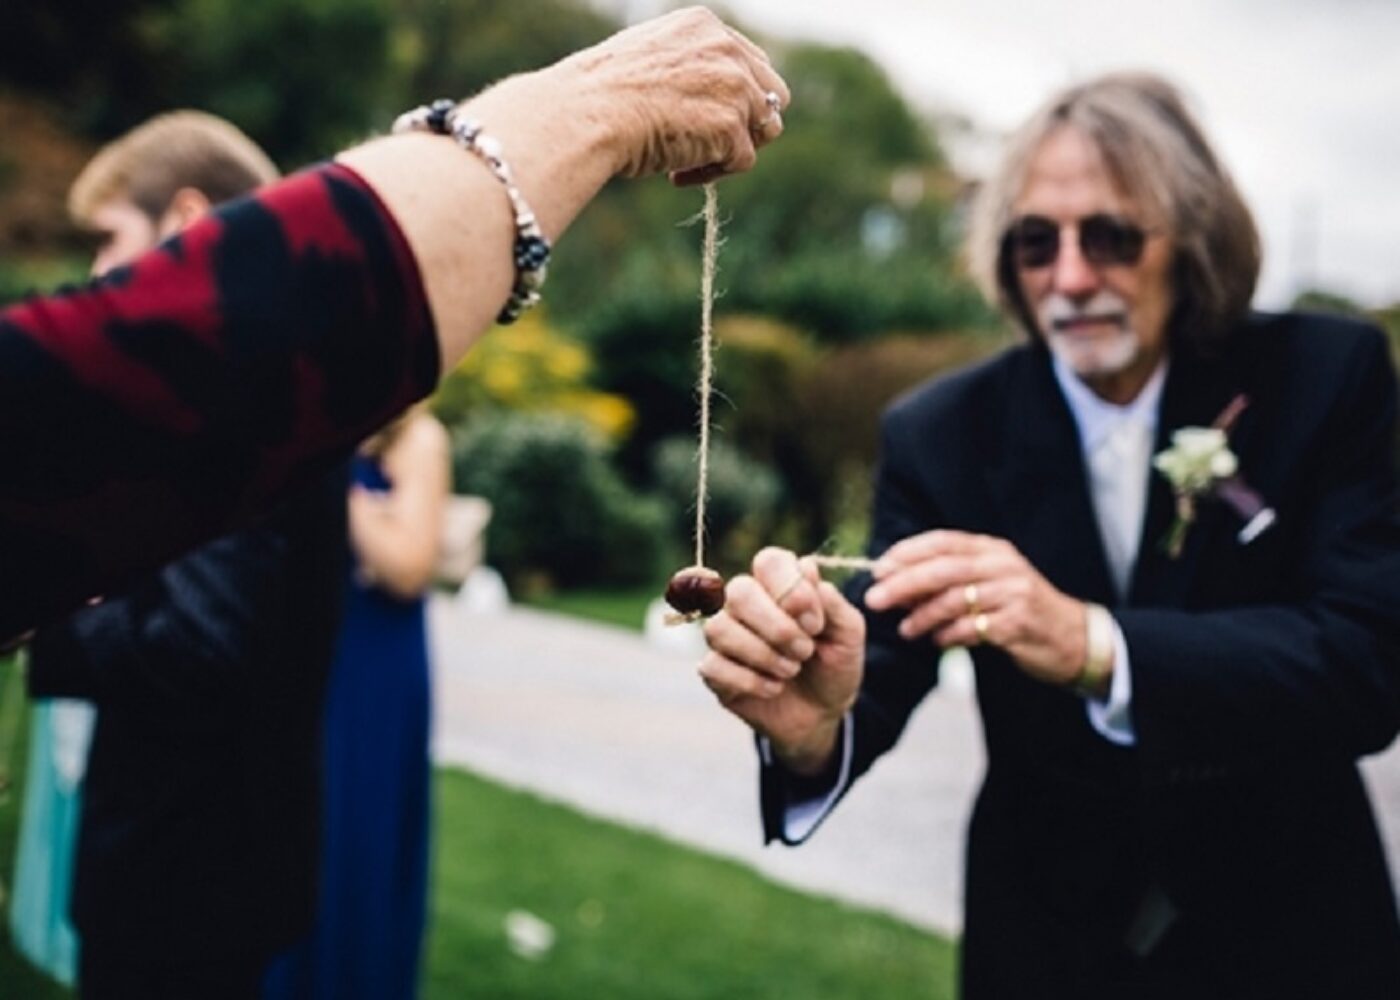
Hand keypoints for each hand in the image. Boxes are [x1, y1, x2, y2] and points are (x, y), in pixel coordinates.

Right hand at [552, 6, 789, 183]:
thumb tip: (698, 102)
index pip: (749, 62)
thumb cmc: (599, 93)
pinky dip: (712, 174)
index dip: (736, 96)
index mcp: (705, 26)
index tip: (708, 117)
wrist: (588, 112)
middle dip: (750, 122)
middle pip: (772, 94)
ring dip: (733, 151)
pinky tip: (675, 175)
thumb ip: (684, 69)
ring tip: (689, 162)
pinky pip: (741, 162)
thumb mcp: (647, 58)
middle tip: (714, 144)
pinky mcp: (732, 128)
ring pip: (764, 130)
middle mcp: (728, 50)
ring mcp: (735, 88)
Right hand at [700, 548, 864, 773]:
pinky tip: (773, 688)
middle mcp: (746, 603)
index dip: (791, 589)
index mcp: (779, 584)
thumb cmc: (834, 664)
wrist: (823, 713)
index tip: (816, 623)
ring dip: (763, 655)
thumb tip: (806, 567)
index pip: (769, 561)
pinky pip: (712, 665)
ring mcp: (726, 635)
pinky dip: (750, 680)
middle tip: (805, 651)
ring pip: (719, 628)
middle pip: (738, 591)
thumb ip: (832, 601)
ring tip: (791, 671)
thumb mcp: (848, 634)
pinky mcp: (714, 670)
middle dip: (777, 627)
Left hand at [866, 530, 1087, 686]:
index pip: (942, 542)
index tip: (879, 569)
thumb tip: (896, 585)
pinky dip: (950, 635)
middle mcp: (1002, 565)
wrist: (1073, 637)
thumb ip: (948, 580)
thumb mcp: (988, 584)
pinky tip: (939, 641)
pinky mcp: (1018, 622)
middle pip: (944, 568)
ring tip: (906, 629)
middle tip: (876, 599)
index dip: (907, 553)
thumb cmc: (1019, 610)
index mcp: (991, 550)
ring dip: (923, 615)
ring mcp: (1013, 593)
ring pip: (955, 599)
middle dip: (904, 583)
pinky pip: (973, 627)